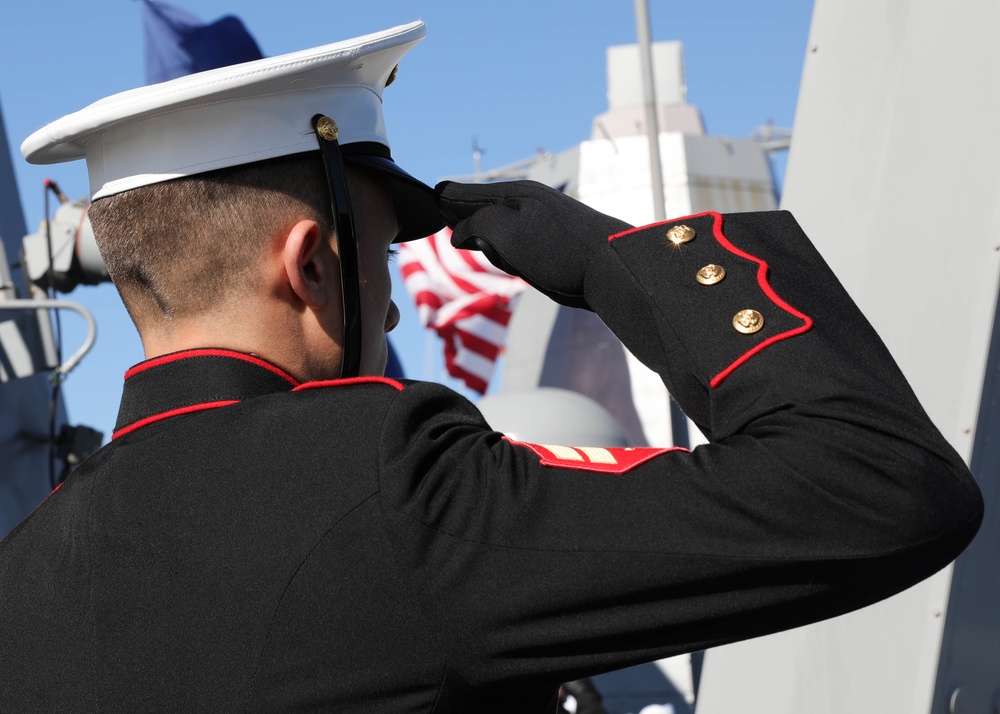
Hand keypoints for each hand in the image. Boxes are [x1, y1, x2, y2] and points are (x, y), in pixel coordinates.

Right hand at [435, 180, 630, 309]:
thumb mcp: (504, 233)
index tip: (432, 196)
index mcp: (516, 194)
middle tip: (452, 215)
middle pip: (484, 212)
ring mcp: (545, 223)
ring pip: (502, 234)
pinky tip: (519, 264)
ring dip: (493, 245)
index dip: (448, 198)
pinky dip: (513, 255)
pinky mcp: (557, 243)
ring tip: (503, 254)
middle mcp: (530, 204)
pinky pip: (522, 247)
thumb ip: (474, 225)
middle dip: (469, 221)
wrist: (613, 268)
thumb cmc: (558, 249)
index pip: (469, 193)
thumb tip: (460, 233)